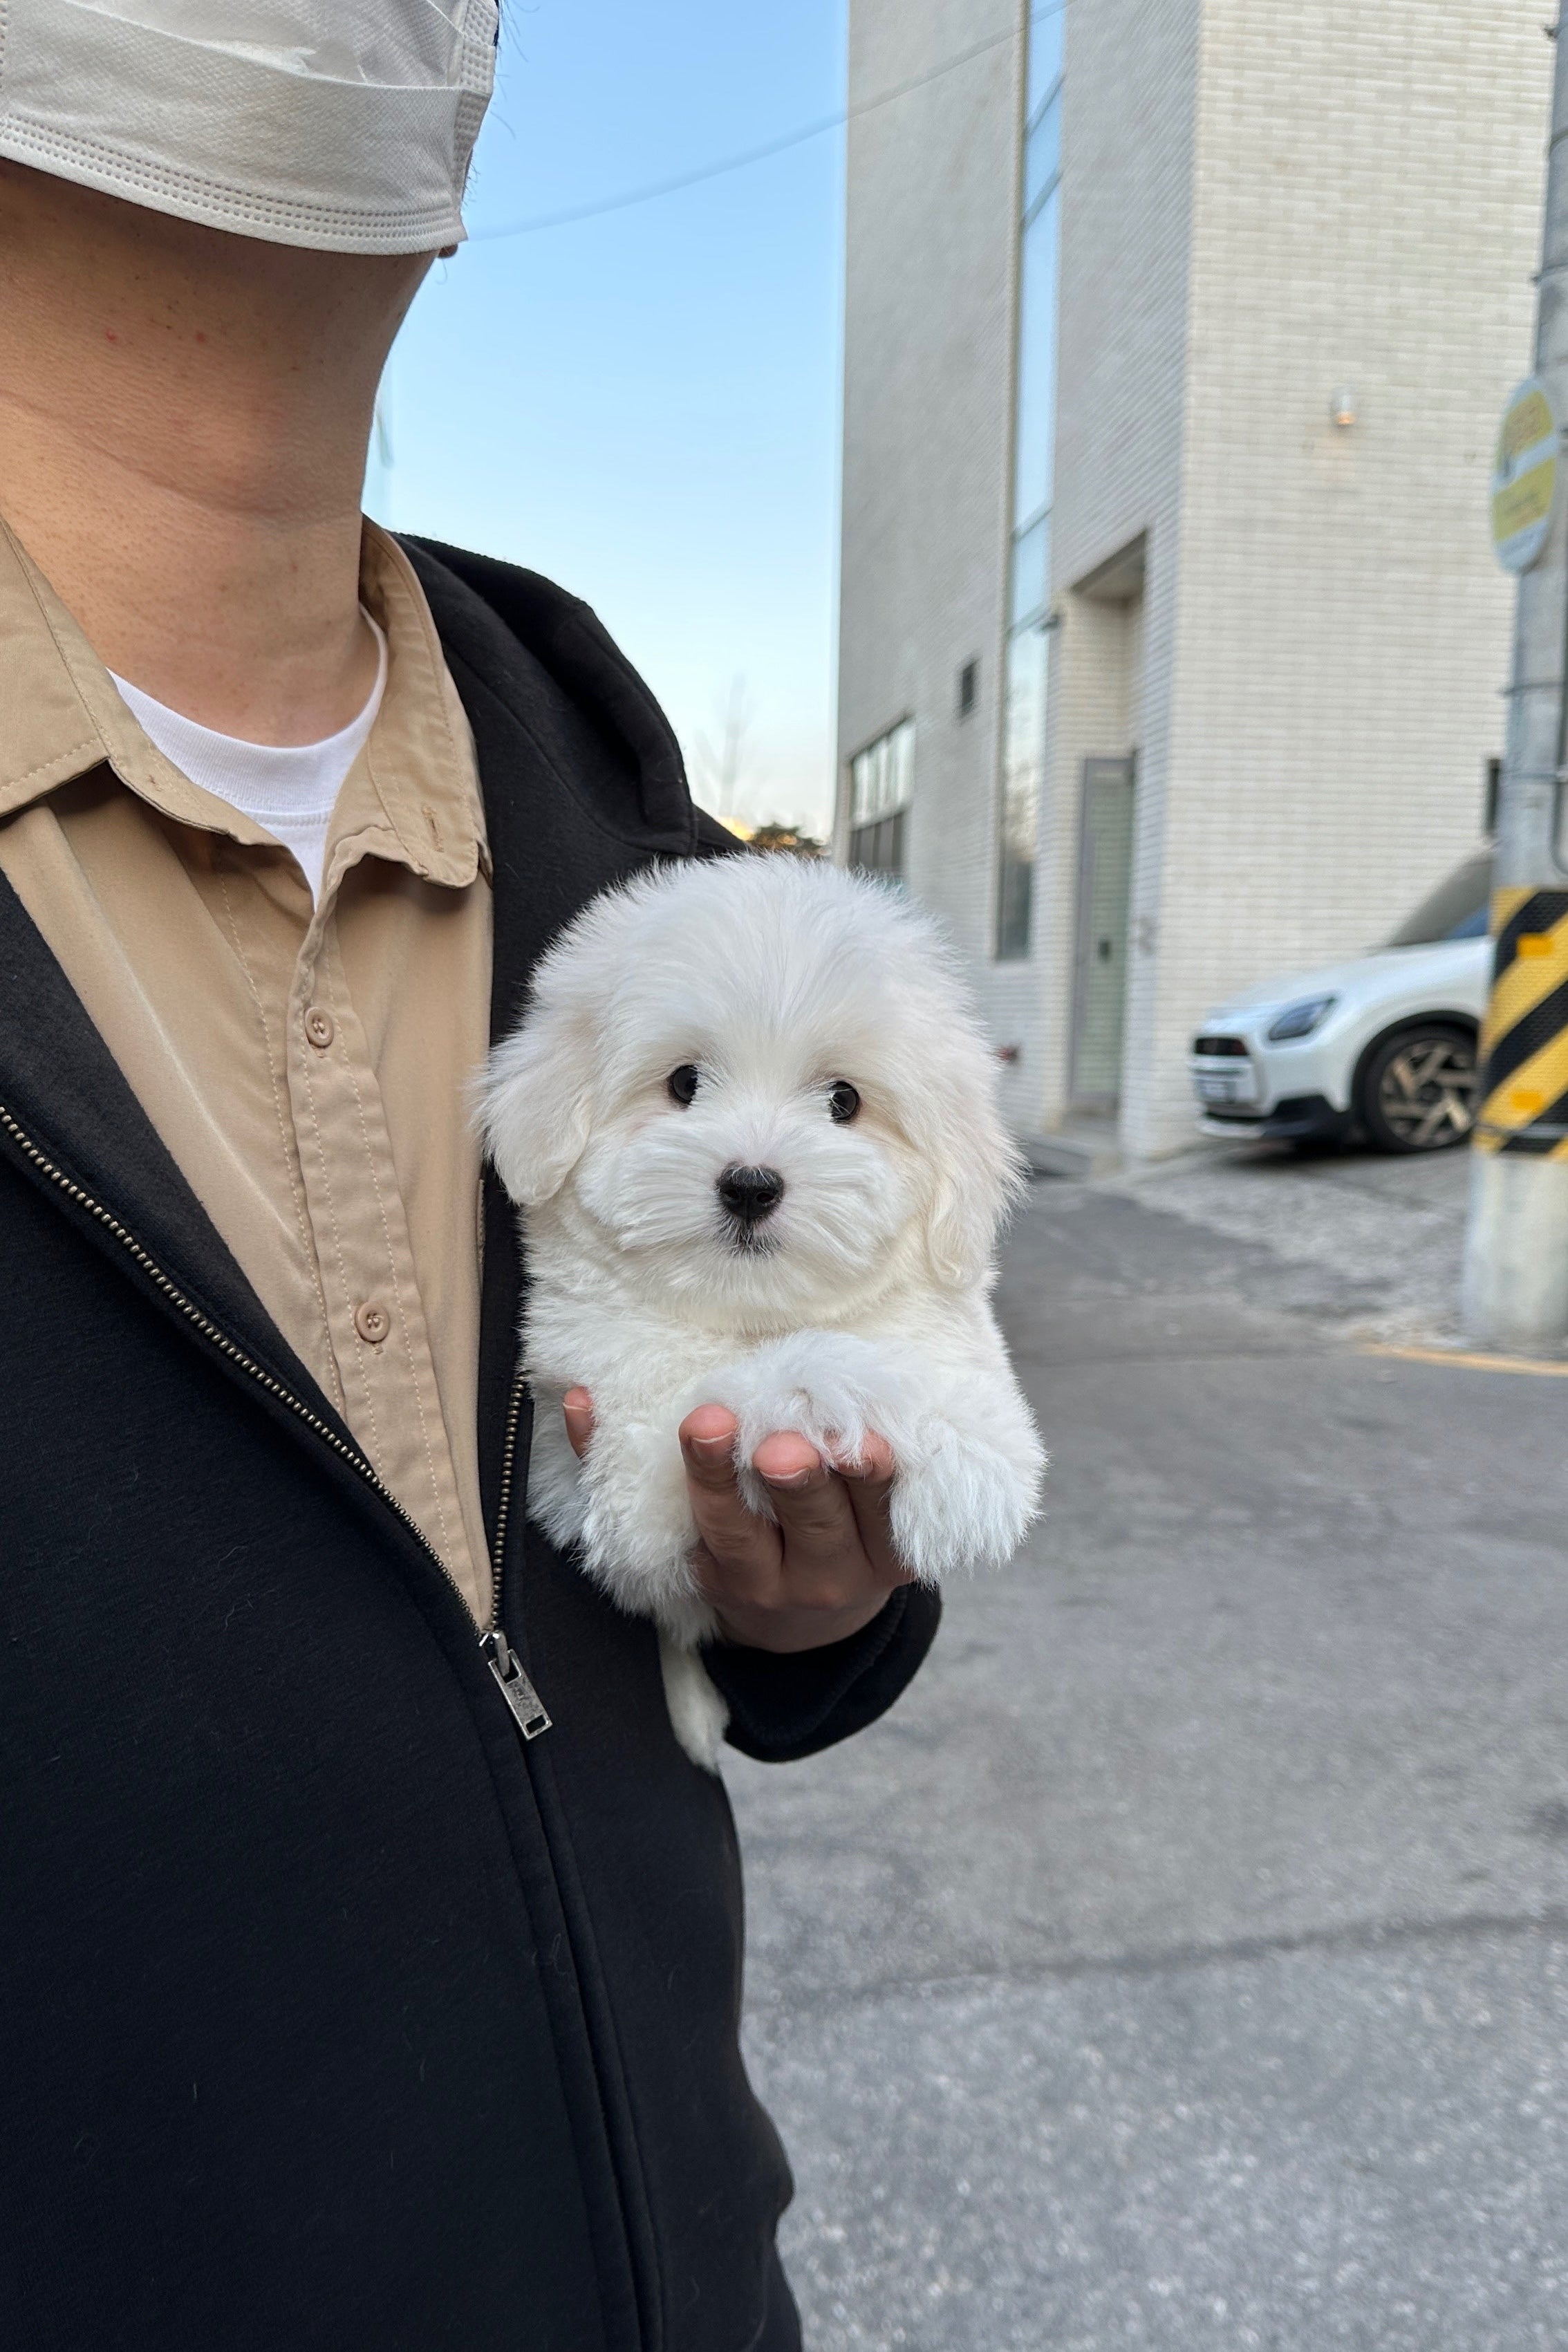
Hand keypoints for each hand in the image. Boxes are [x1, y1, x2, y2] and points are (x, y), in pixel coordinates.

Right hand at [561, 1390, 913, 1653]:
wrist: (811, 1615)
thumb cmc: (736, 1543)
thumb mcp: (676, 1528)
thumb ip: (620, 1464)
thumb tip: (580, 1399)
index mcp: (736, 1575)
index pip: (723, 1524)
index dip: (713, 1475)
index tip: (706, 1422)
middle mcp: (797, 1582)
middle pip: (798, 1528)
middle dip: (793, 1484)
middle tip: (782, 1444)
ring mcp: (857, 1573)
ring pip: (860, 1523)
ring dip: (860, 1480)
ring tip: (855, 1441)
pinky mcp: (902, 1562)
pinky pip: (903, 1520)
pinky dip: (902, 1483)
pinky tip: (893, 1442)